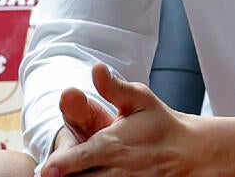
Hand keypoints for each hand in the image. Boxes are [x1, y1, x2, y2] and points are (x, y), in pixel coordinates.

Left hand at [35, 64, 234, 176]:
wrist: (188, 152)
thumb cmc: (159, 123)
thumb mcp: (140, 99)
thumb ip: (114, 87)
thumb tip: (96, 68)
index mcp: (113, 145)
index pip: (81, 158)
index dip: (61, 164)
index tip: (45, 169)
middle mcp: (115, 170)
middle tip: (47, 173)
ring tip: (61, 175)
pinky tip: (84, 176)